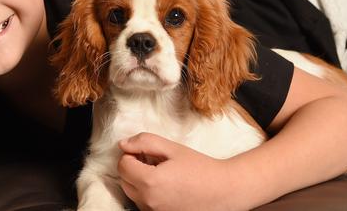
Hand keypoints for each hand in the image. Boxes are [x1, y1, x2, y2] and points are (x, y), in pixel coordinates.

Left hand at [117, 133, 241, 210]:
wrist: (224, 190)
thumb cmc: (200, 167)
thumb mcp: (172, 148)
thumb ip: (145, 142)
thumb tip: (123, 144)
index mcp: (150, 181)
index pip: (122, 165)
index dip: (132, 155)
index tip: (146, 152)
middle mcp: (149, 201)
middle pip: (124, 180)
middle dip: (134, 167)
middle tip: (154, 161)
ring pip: (132, 193)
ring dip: (139, 181)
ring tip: (162, 174)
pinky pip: (144, 204)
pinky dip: (148, 194)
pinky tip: (166, 186)